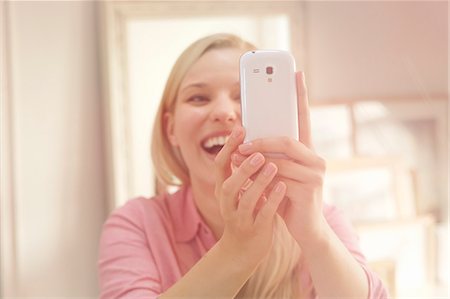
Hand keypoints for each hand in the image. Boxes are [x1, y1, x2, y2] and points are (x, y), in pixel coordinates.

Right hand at [214, 126, 286, 269]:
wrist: (244, 248)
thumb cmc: (246, 211)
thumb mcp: (240, 190)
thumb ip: (245, 171)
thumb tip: (256, 141)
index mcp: (223, 190)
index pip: (220, 166)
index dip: (228, 147)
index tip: (240, 129)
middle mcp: (227, 204)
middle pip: (228, 185)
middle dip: (242, 168)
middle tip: (258, 153)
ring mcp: (239, 218)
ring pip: (246, 200)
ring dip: (258, 183)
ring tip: (273, 167)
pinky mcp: (253, 230)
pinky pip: (262, 214)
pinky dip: (271, 201)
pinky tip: (282, 188)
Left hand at [232, 72, 326, 246]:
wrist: (305, 230)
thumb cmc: (287, 198)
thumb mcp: (276, 173)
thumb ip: (269, 156)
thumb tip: (246, 140)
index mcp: (307, 151)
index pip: (303, 117)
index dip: (300, 94)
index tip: (295, 72)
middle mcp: (315, 157)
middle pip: (286, 137)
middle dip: (261, 139)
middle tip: (241, 140)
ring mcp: (315, 172)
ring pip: (281, 156)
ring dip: (256, 157)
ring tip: (237, 158)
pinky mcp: (310, 187)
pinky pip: (280, 174)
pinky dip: (262, 175)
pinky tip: (251, 178)